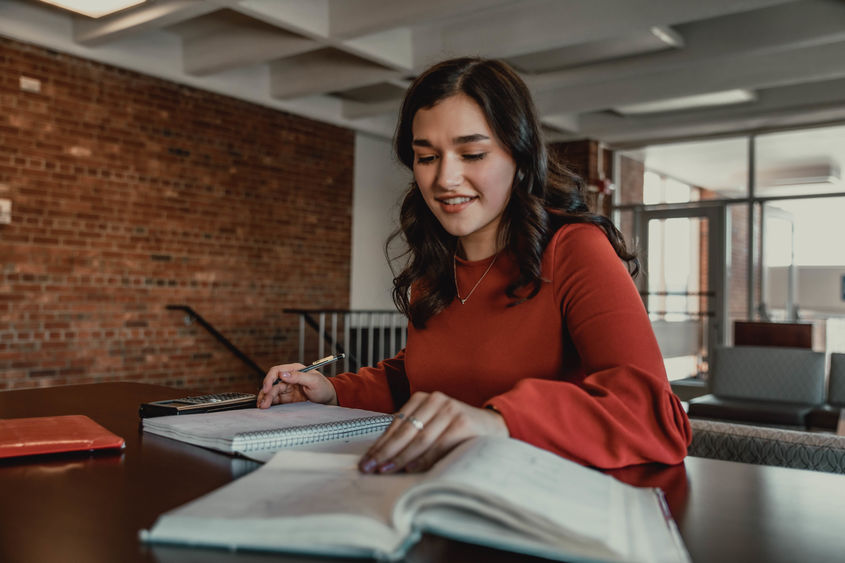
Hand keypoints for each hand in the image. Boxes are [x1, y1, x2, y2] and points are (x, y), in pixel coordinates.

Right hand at [256, 363, 337, 408]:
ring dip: (265, 399)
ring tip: (262, 407)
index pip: (276, 371)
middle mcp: (288, 378)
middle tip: (263, 403)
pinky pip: (275, 400)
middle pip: (272, 384)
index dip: (269, 379)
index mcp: (294, 370)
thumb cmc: (324, 387)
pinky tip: (265, 407)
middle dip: (266, 393)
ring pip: (271, 392)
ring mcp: (287, 389)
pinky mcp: (287, 399)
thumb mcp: (314, 380)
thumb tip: (283, 374)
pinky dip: (269, 403)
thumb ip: (298, 376)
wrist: (328, 399)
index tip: (267, 388)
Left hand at [358, 391, 508, 473]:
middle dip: (384, 452)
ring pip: (419, 439)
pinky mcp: (463, 424)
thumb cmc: (457, 428)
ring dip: (400, 457)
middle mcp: (436, 400)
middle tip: (369, 468)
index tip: (366, 460)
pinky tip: (410, 468)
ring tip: (385, 470)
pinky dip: (423, 458)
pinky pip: (438, 445)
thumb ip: (413, 433)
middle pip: (404, 431)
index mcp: (424, 398)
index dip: (380, 443)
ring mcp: (450, 410)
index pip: (396, 423)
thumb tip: (382, 456)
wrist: (493, 425)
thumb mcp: (433, 423)